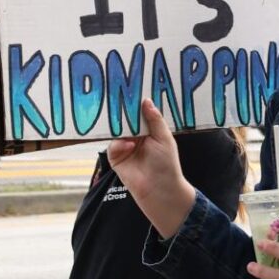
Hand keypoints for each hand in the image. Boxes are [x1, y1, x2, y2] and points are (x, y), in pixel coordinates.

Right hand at [106, 100, 196, 238]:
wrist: (159, 189)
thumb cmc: (166, 164)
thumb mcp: (164, 138)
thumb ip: (154, 120)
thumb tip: (146, 100)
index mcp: (149, 131)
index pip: (139, 114)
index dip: (135, 104)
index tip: (130, 90)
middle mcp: (135, 137)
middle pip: (125, 121)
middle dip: (123, 112)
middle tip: (117, 97)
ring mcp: (124, 147)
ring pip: (116, 131)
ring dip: (119, 127)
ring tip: (119, 117)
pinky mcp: (115, 157)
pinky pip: (112, 146)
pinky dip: (119, 144)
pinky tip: (129, 145)